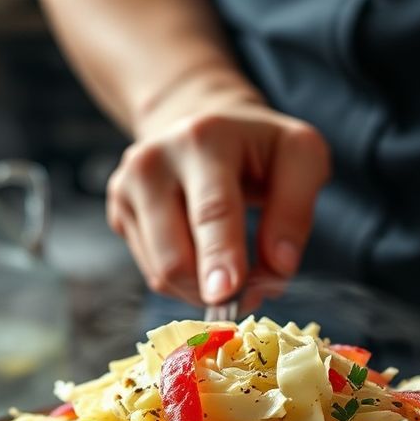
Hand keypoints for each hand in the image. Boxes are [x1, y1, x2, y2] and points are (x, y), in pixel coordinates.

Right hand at [107, 102, 329, 304]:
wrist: (204, 125)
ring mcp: (127, 188)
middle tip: (250, 295)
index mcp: (203, 139)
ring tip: (233, 272)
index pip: (212, 209)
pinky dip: (185, 283)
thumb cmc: (260, 147)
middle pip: (175, 255)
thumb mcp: (301, 157)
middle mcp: (153, 161)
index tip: (227, 294)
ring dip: (203, 291)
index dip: (220, 255)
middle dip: (214, 290)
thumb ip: (296, 210)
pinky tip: (205, 259)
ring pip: (162, 273)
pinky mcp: (118, 213)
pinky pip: (154, 273)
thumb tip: (279, 266)